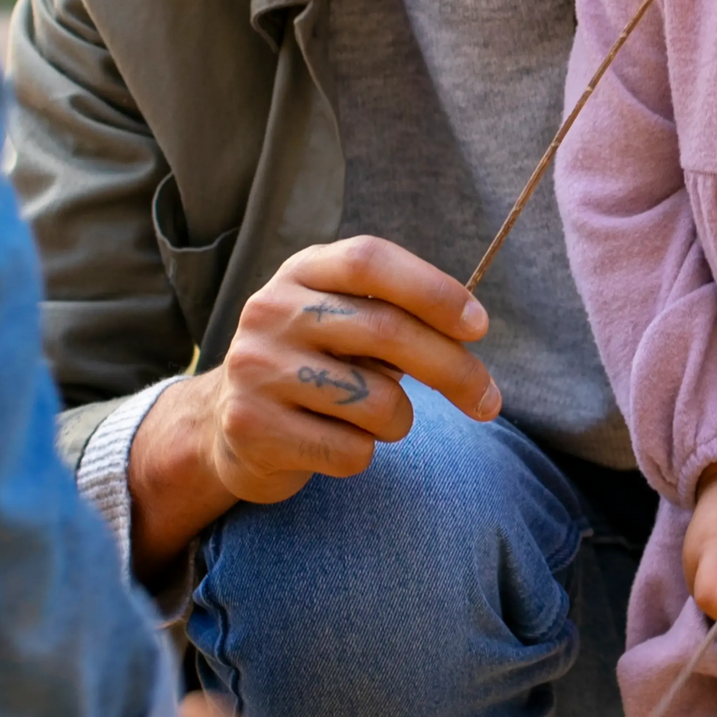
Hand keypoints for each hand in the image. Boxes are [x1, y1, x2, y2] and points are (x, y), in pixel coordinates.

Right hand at [128, 236, 499, 578]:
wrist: (226, 425)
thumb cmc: (316, 368)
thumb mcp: (344, 323)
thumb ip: (396, 317)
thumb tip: (470, 331)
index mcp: (301, 272)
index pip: (369, 261)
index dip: (432, 290)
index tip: (479, 325)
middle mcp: (270, 311)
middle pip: (385, 331)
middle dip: (453, 369)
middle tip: (489, 401)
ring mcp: (256, 369)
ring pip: (377, 402)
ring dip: (399, 420)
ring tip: (373, 419)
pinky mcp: (252, 426)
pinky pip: (350, 450)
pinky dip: (362, 454)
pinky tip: (334, 443)